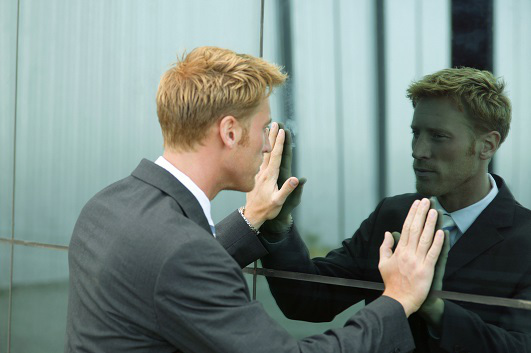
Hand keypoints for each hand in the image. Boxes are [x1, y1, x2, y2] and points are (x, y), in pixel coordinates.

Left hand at [243, 122, 300, 228]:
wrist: (252, 215)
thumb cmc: (267, 209)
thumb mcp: (278, 201)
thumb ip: (287, 190)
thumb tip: (297, 179)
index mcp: (270, 176)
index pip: (276, 155)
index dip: (279, 143)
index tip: (282, 131)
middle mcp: (263, 171)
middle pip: (268, 150)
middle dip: (272, 136)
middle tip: (275, 123)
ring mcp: (258, 172)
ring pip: (262, 152)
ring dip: (265, 140)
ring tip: (266, 128)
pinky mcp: (255, 175)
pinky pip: (257, 157)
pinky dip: (259, 148)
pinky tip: (258, 144)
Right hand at [379, 198, 444, 316]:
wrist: (398, 300)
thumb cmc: (392, 283)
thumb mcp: (382, 263)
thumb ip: (385, 247)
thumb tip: (388, 233)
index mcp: (399, 251)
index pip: (406, 228)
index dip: (412, 214)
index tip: (417, 204)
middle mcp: (408, 253)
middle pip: (415, 229)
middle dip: (421, 213)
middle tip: (427, 201)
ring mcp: (417, 261)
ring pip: (425, 238)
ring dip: (430, 224)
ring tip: (434, 211)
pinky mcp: (426, 270)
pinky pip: (433, 254)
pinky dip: (438, 243)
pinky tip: (442, 232)